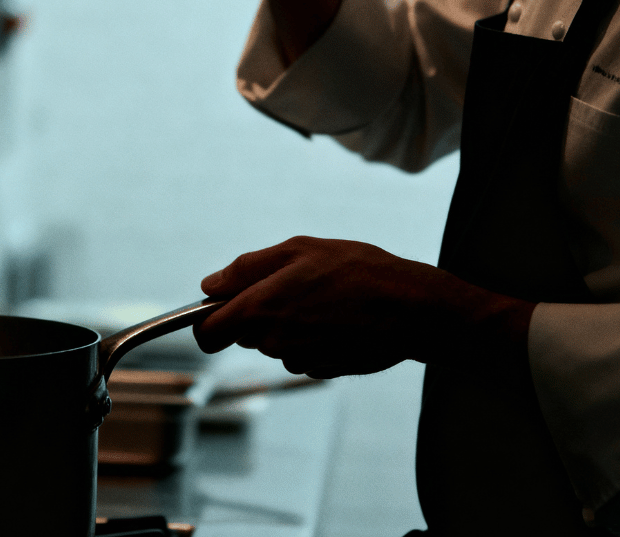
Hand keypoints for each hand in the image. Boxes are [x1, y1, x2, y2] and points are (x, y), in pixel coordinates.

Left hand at [194, 236, 534, 378]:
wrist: (412, 309)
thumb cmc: (358, 271)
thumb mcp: (299, 249)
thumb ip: (247, 268)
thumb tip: (209, 285)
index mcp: (259, 310)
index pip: (207, 333)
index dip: (207, 320)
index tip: (220, 305)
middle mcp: (273, 342)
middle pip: (245, 333)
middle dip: (258, 311)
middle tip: (296, 282)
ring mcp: (299, 359)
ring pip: (276, 342)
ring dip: (289, 322)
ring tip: (326, 296)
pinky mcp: (323, 370)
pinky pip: (304, 352)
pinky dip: (313, 337)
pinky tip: (340, 318)